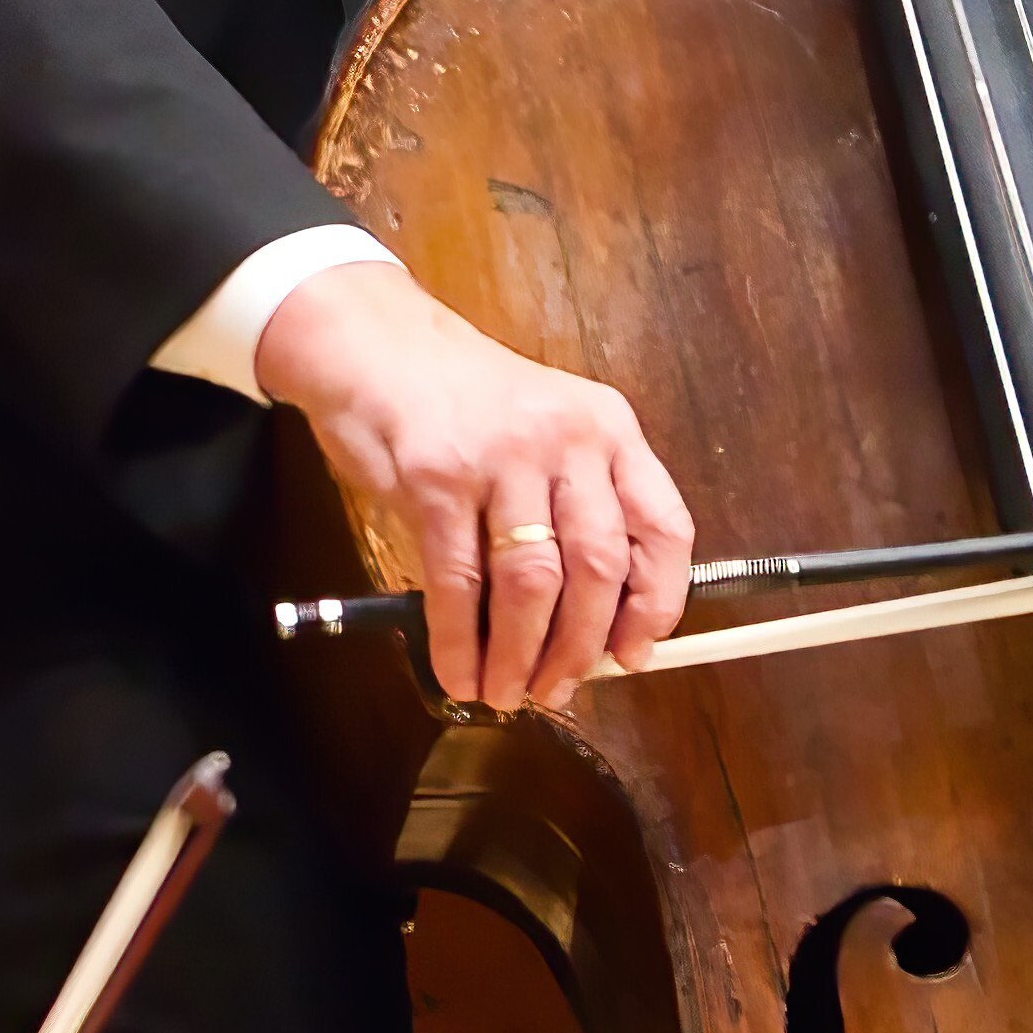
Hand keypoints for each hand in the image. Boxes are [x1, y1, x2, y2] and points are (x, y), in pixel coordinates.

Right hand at [260, 259, 697, 707]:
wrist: (369, 341)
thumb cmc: (459, 397)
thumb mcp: (543, 428)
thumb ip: (576, 503)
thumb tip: (591, 620)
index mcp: (607, 427)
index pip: (662, 528)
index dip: (656, 603)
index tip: (636, 652)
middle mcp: (565, 439)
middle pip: (597, 567)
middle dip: (579, 646)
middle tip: (559, 688)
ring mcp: (500, 458)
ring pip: (531, 582)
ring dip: (520, 653)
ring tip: (506, 690)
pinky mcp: (435, 478)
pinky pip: (457, 580)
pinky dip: (458, 639)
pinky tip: (457, 668)